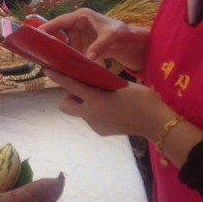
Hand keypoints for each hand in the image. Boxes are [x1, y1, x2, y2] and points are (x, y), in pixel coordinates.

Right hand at [42, 8, 148, 69]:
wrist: (128, 43)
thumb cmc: (121, 33)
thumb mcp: (111, 37)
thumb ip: (99, 46)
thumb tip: (88, 58)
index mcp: (81, 16)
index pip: (60, 21)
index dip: (47, 27)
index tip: (37, 34)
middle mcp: (75, 25)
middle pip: (56, 32)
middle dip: (46, 39)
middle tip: (34, 49)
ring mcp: (76, 37)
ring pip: (60, 43)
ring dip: (52, 50)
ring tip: (41, 58)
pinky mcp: (78, 47)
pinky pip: (66, 51)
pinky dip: (61, 57)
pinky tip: (54, 65)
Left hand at [44, 69, 161, 137]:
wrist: (155, 122)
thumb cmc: (142, 99)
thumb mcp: (119, 85)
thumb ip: (101, 83)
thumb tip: (88, 80)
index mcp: (97, 99)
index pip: (71, 85)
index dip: (57, 77)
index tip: (46, 70)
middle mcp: (91, 114)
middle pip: (64, 104)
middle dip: (69, 96)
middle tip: (84, 89)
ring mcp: (94, 124)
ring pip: (79, 111)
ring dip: (84, 103)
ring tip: (103, 98)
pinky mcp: (100, 131)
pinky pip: (91, 118)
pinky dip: (96, 111)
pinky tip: (112, 110)